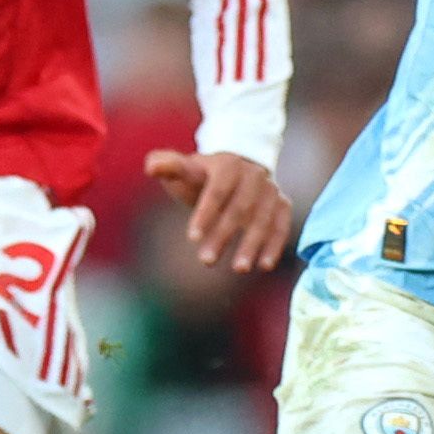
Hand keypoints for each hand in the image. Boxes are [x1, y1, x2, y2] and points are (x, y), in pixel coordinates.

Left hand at [146, 149, 291, 273]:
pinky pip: (282, 225)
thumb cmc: (202, 176)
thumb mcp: (184, 170)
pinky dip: (275, 244)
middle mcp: (253, 175)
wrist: (235, 171)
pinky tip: (265, 265)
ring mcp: (270, 190)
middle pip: (240, 208)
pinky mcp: (282, 205)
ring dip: (252, 244)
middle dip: (223, 235)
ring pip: (263, 218)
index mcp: (228, 164)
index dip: (206, 213)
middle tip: (206, 261)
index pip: (217, 190)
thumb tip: (151, 166)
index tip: (192, 238)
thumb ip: (168, 167)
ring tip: (239, 268)